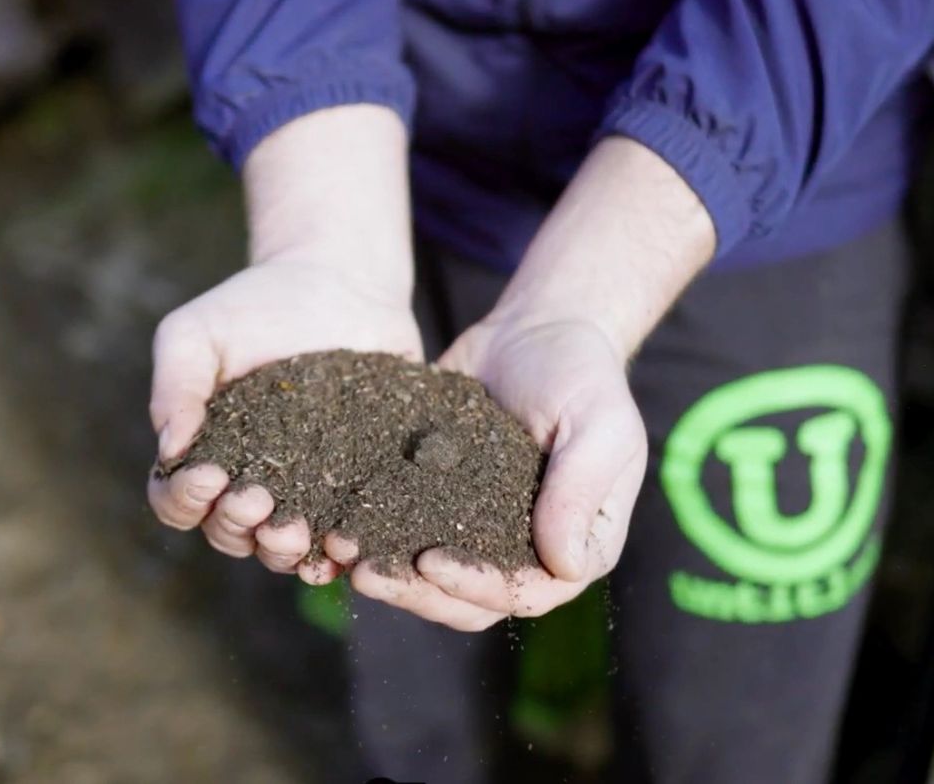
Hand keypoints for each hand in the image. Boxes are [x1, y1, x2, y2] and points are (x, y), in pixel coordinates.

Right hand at [146, 104, 417, 583]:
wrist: (339, 282)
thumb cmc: (254, 306)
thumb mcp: (197, 333)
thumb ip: (176, 387)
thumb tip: (169, 450)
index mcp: (205, 455)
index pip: (177, 500)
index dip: (186, 497)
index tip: (208, 473)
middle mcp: (254, 483)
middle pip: (231, 532)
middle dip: (239, 524)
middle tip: (257, 500)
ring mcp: (309, 490)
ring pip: (287, 546)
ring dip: (286, 548)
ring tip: (299, 530)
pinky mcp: (362, 484)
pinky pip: (351, 530)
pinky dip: (348, 549)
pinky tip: (352, 545)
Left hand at [347, 136, 712, 630]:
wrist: (538, 331)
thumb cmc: (582, 376)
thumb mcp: (599, 426)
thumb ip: (581, 491)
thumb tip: (563, 565)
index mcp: (574, 547)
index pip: (525, 593)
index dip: (477, 588)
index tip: (432, 562)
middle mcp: (526, 553)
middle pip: (470, 601)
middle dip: (417, 593)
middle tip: (368, 571)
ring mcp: (479, 533)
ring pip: (430, 580)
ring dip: (388, 576)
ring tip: (341, 549)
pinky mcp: (439, 505)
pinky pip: (405, 535)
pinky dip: (372, 536)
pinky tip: (334, 521)